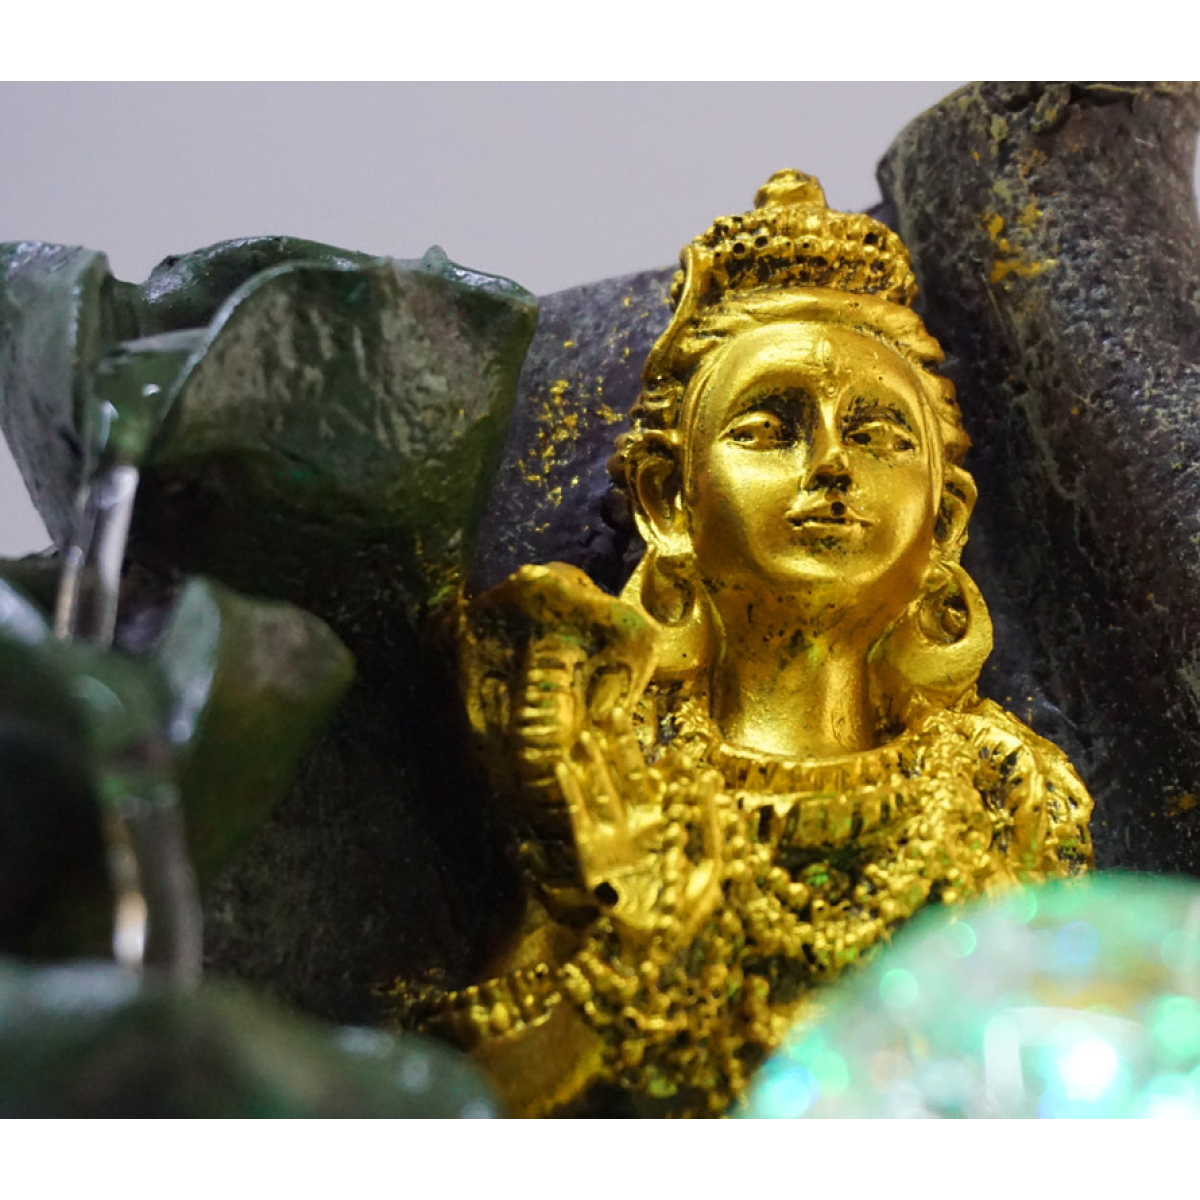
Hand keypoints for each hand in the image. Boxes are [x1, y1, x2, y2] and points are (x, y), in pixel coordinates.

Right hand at [554, 707, 722, 945]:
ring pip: (600, 789)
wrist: (655, 948)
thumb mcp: (712, 865)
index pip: (655, 781)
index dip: (654, 757)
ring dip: (592, 762)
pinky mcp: (589, 853)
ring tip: (584, 733)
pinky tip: (562, 766)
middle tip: (611, 711)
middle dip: (617, 745)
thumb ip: (712, 822)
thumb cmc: (686, 912)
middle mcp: (634, 824)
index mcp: (662, 824)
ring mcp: (610, 837)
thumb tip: (708, 776)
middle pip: (623, 775)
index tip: (658, 734)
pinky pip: (578, 814)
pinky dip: (571, 790)